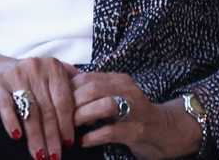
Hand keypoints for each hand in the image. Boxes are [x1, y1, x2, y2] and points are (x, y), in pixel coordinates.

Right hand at [0, 50, 80, 159]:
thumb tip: (91, 120)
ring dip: (35, 136)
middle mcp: (37, 69)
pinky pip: (6, 105)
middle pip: (47, 109)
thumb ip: (72, 90)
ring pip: (29, 111)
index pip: (64, 101)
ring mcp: (17, 75)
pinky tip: (16, 136)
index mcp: (54, 68)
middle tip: (54, 156)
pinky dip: (11, 121)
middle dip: (52, 136)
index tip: (68, 144)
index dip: (67, 124)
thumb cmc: (32, 77)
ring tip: (39, 155)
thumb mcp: (53, 76)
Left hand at [70, 72, 200, 158]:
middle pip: (92, 89)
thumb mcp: (114, 96)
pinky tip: (83, 142)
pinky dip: (93, 137)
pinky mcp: (138, 130)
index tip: (53, 102)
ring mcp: (135, 110)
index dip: (66, 89)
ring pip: (104, 106)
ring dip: (82, 117)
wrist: (165, 130)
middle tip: (57, 118)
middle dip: (71, 104)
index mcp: (118, 80)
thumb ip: (93, 92)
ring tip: (69, 129)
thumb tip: (60, 88)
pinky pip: (112, 131)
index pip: (86, 77)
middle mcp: (128, 90)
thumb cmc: (132, 114)